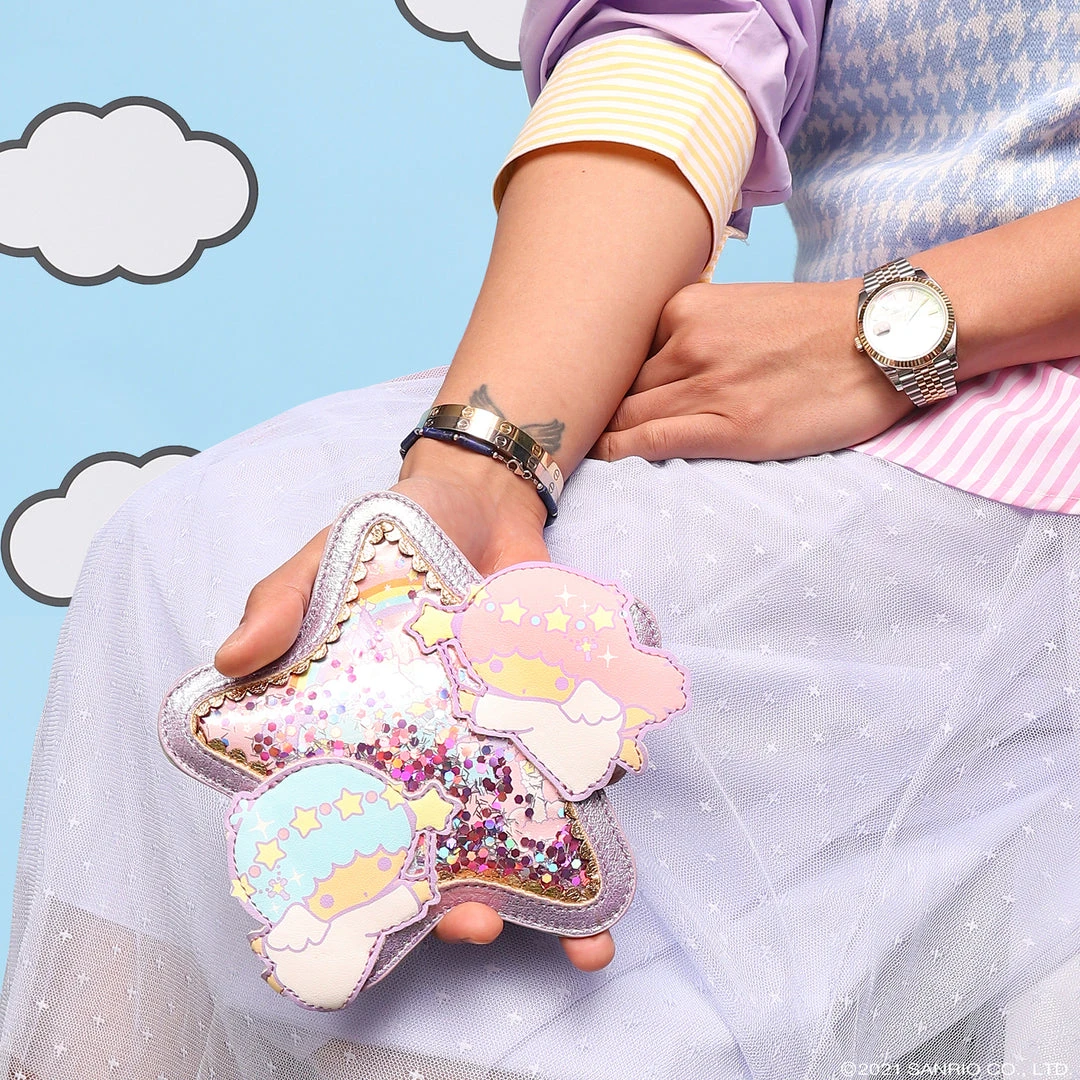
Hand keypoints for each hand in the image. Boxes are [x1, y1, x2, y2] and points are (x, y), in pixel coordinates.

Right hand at [214, 439, 615, 971]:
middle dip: (469, 902)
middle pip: (452, 849)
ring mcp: (504, 737)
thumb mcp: (326, 564)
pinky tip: (621, 805)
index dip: (367, 879)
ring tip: (584, 936)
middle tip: (482, 927)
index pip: (363, 825)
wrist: (479, 497)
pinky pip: (584, 756)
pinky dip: (607, 784)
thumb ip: (281, 606)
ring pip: (526, 827)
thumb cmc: (392, 538)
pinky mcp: (557, 705)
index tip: (377, 916)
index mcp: (374, 739)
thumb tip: (229, 663)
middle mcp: (440, 755)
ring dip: (555, 884)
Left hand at [592, 279, 914, 462]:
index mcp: (685, 308)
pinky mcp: (730, 428)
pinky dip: (619, 452)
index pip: (617, 352)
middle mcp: (688, 342)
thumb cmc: (813, 326)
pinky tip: (604, 460)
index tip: (577, 397)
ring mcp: (708, 386)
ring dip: (600, 433)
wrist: (882, 337)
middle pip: (614, 385)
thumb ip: (688, 331)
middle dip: (590, 408)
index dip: (595, 380)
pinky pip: (649, 442)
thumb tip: (642, 368)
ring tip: (572, 452)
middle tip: (560, 430)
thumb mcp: (738, 306)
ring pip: (625, 414)